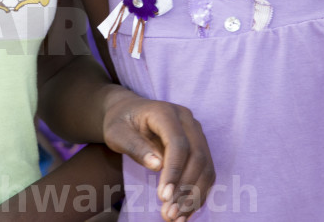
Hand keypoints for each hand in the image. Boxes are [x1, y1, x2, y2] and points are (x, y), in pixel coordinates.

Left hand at [101, 92, 213, 220]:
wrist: (128, 112)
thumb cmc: (120, 122)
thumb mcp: (117, 132)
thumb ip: (134, 146)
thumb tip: (157, 165)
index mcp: (166, 113)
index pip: (178, 144)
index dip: (174, 172)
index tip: (163, 197)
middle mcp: (186, 120)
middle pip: (197, 156)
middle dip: (186, 189)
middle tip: (169, 213)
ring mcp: (196, 132)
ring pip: (206, 167)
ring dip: (194, 196)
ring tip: (176, 217)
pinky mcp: (199, 146)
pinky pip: (205, 172)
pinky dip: (198, 194)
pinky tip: (185, 212)